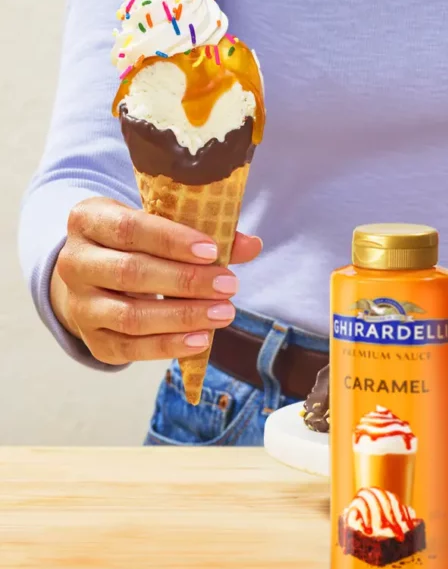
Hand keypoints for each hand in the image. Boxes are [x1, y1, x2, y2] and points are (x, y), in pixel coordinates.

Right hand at [50, 197, 261, 364]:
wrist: (94, 274)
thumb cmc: (136, 242)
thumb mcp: (159, 225)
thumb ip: (203, 232)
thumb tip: (252, 245)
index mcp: (88, 220)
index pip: (130, 229)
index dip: (172, 241)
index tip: (213, 251)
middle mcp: (74, 262)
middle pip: (131, 274)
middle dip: (186, 281)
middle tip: (229, 285)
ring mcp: (79, 304)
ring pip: (130, 316)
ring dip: (183, 317)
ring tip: (224, 313)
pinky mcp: (92, 338)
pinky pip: (130, 349)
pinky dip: (168, 346)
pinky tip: (201, 339)